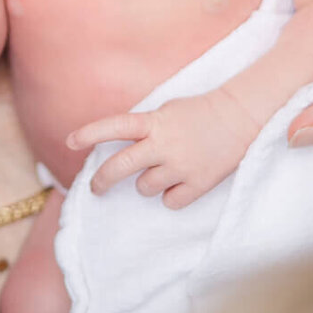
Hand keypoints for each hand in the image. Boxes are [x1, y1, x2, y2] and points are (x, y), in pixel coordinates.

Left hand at [68, 91, 257, 209]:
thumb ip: (145, 126)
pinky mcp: (199, 183)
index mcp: (155, 122)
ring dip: (147, 184)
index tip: (70, 142)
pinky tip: (182, 183)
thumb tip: (121, 146)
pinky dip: (172, 195)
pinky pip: (170, 201)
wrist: (242, 117)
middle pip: (120, 166)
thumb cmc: (201, 111)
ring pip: (144, 188)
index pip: (115, 126)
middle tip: (96, 189)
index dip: (89, 133)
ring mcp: (181, 165)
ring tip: (165, 171)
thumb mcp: (166, 111)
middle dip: (102, 180)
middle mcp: (164, 144)